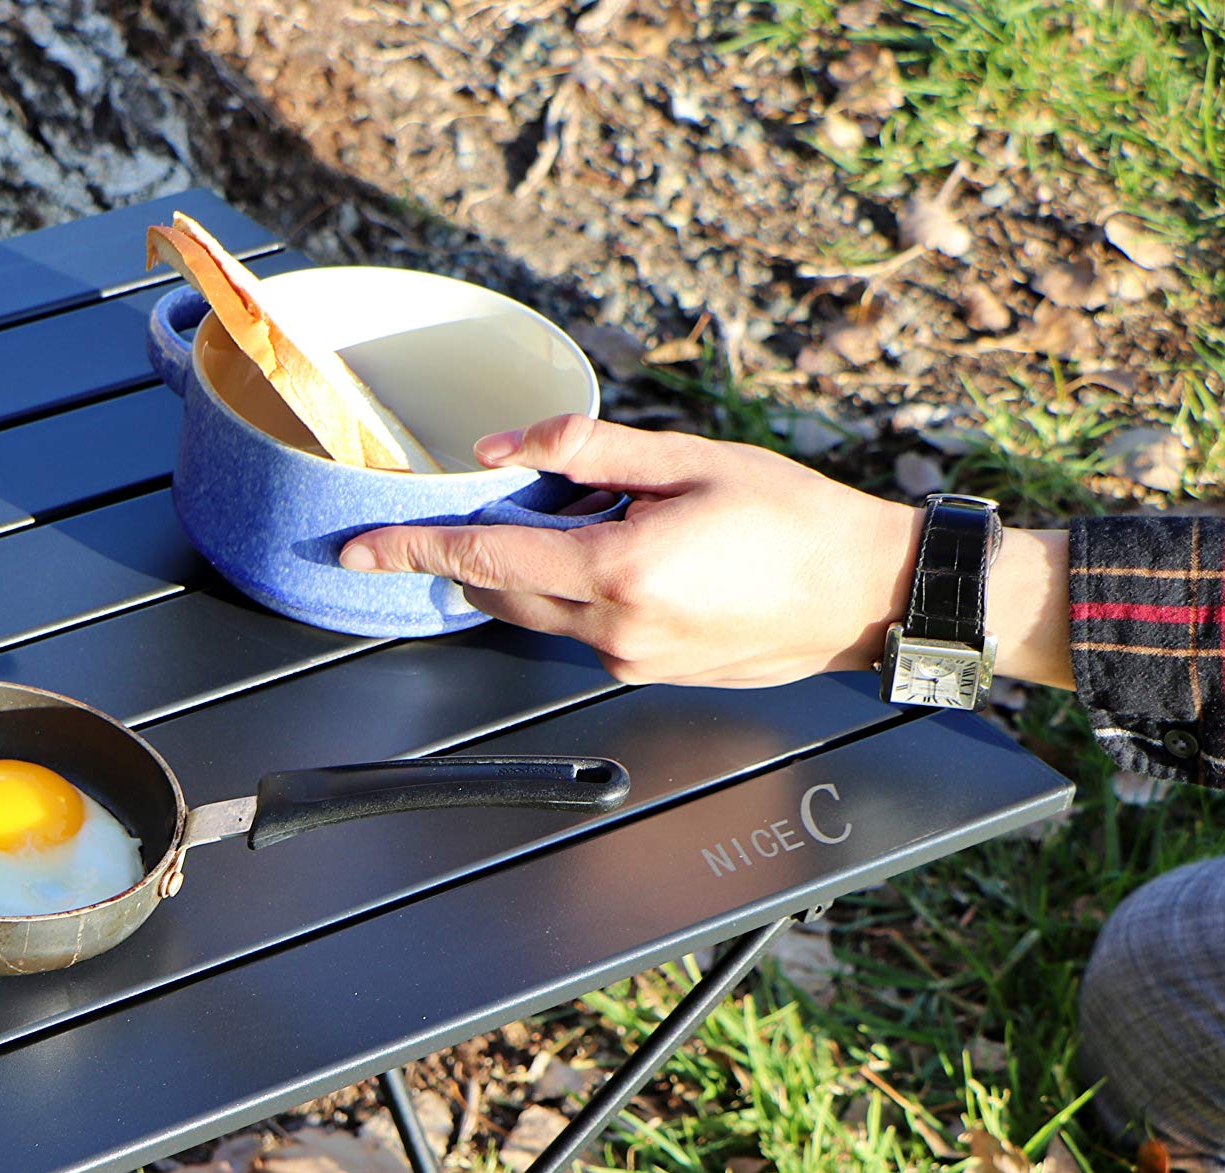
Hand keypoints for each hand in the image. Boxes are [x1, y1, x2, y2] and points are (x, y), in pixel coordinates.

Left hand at [337, 414, 1072, 689]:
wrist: (869, 593)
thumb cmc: (795, 519)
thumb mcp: (689, 459)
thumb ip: (587, 449)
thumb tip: (502, 447)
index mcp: (616, 570)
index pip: (481, 556)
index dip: (408, 549)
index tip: (356, 549)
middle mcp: (611, 628)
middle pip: (496, 591)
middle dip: (469, 551)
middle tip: (475, 505)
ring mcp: (626, 659)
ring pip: (534, 615)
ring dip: (527, 570)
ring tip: (580, 520)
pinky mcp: (645, 673)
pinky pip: (577, 631)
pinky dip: (571, 592)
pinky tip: (621, 556)